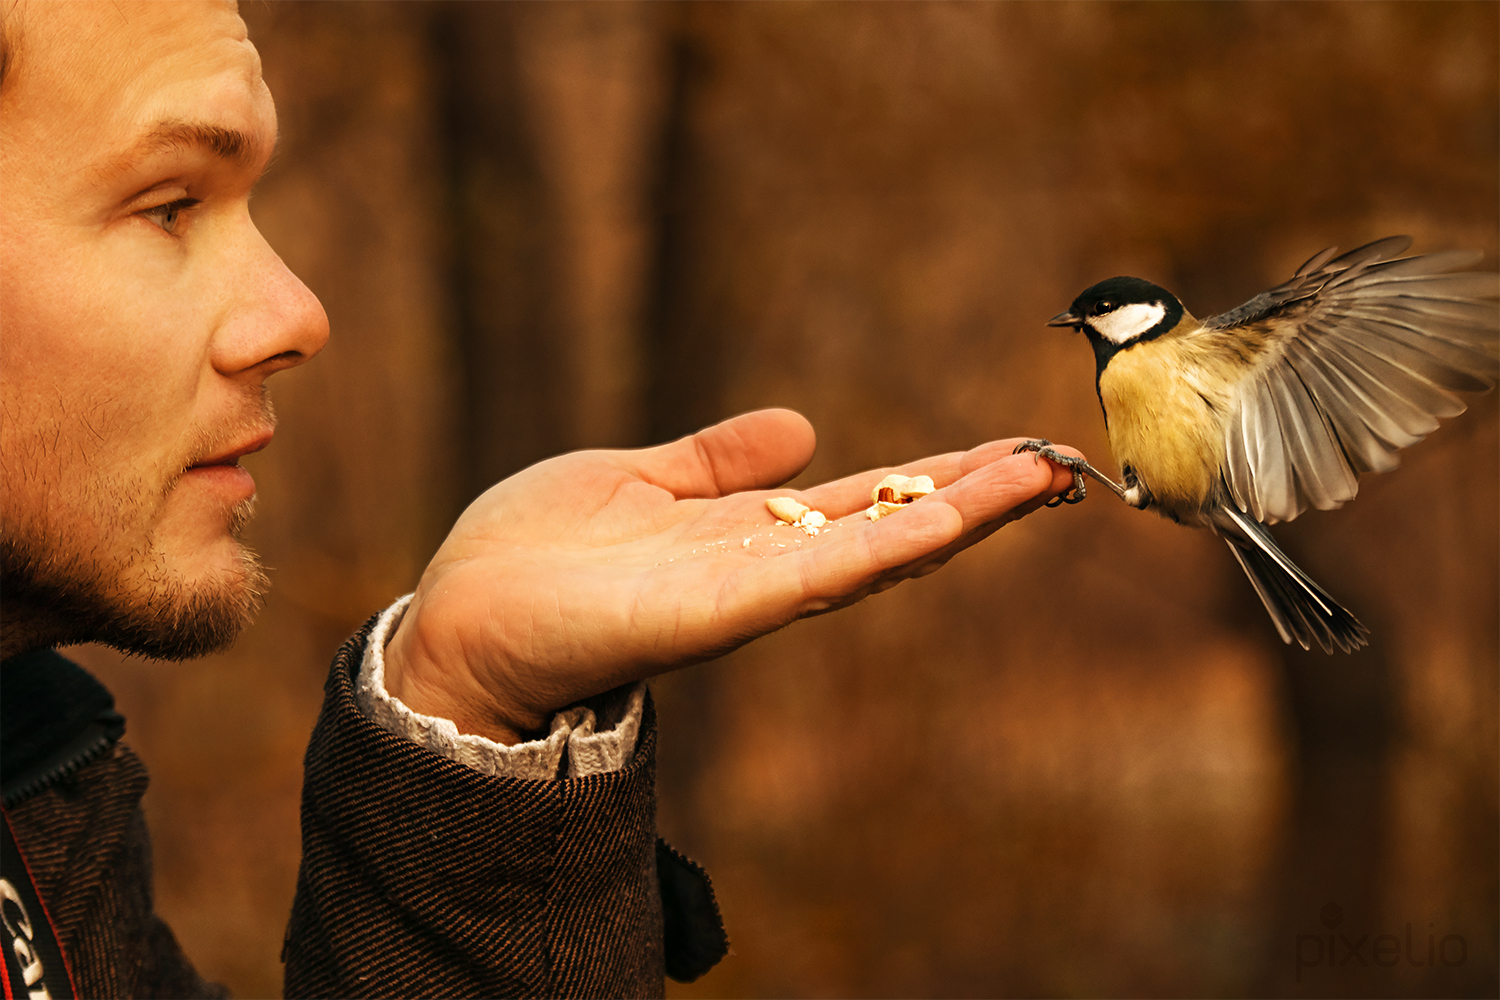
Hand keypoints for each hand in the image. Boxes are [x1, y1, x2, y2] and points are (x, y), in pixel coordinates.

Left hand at [382, 409, 1081, 742]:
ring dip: (961, 517)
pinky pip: (824, 575)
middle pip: (891, 527)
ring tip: (1038, 478)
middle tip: (1058, 461)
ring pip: (877, 553)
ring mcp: (749, 594)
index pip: (864, 502)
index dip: (936, 476)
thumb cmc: (532, 556)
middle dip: (975, 497)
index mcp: (745, 535)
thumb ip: (715, 458)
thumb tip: (800, 425)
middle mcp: (763, 569)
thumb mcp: (636, 479)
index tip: (1007, 448)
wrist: (461, 621)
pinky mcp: (722, 612)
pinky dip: (894, 546)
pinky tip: (956, 516)